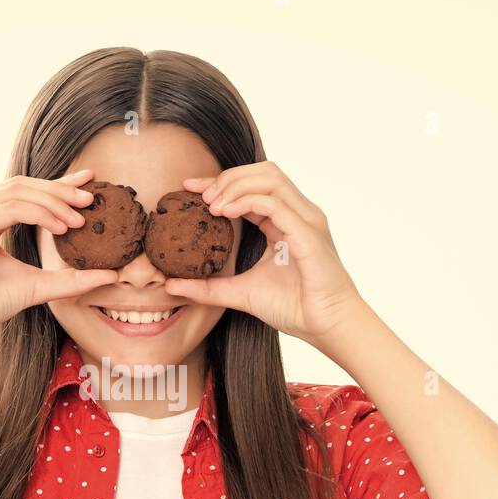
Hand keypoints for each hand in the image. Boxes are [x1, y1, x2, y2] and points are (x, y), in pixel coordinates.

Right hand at [0, 168, 119, 346]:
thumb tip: (109, 275)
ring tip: (80, 218)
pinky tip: (60, 227)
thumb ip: (68, 279)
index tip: (89, 183)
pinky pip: (10, 208)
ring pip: (18, 191)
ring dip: (53, 201)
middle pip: (22, 185)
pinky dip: (39, 214)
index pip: (23, 192)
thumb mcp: (34, 286)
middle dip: (60, 188)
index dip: (57, 184)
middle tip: (91, 197)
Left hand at [162, 162, 362, 348]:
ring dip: (236, 185)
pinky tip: (226, 212)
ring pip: (271, 179)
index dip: (221, 181)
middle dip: (228, 177)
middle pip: (263, 172)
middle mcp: (298, 214)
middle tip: (202, 196)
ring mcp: (306, 220)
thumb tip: (172, 286)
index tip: (190, 187)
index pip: (253, 186)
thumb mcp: (240, 293)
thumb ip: (208, 287)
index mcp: (285, 221)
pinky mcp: (309, 233)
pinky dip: (248, 201)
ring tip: (212, 204)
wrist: (325, 326)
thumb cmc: (293, 308)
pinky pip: (277, 204)